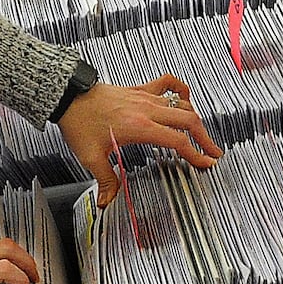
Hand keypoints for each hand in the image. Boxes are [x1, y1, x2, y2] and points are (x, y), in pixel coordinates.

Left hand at [57, 75, 222, 206]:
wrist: (68, 96)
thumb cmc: (78, 121)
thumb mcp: (91, 156)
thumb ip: (105, 179)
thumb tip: (108, 200)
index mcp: (139, 127)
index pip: (177, 141)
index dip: (195, 154)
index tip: (206, 163)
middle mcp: (146, 109)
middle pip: (188, 120)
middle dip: (205, 138)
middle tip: (214, 152)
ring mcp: (145, 97)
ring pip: (181, 104)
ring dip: (195, 119)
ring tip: (202, 134)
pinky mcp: (140, 90)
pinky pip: (167, 83)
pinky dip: (180, 90)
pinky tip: (184, 98)